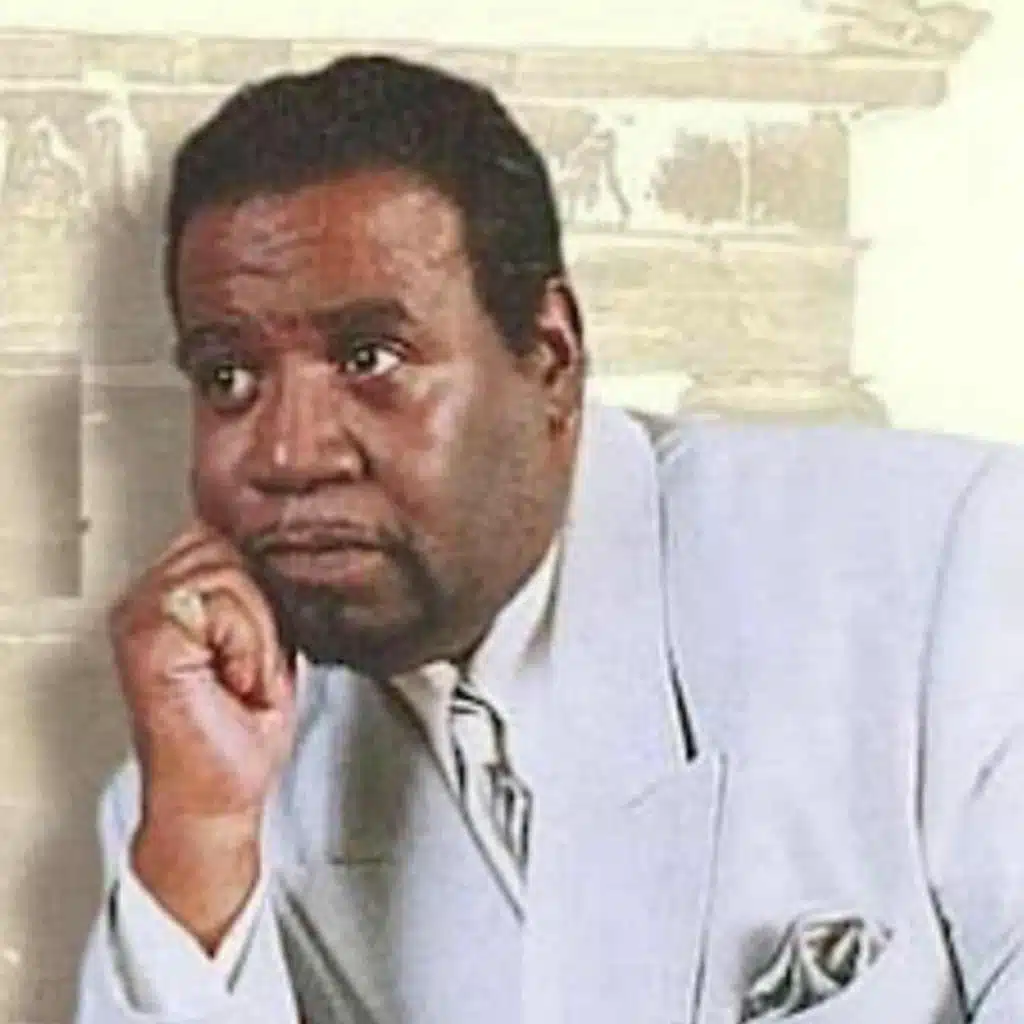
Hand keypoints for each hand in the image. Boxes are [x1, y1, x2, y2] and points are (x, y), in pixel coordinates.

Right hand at [108, 520, 296, 950]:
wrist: (215, 800)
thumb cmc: (237, 733)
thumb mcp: (264, 641)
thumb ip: (259, 589)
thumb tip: (280, 549)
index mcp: (166, 596)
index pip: (223, 533)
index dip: (260, 581)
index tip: (255, 641)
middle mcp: (144, 600)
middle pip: (230, 546)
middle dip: (260, 607)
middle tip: (246, 665)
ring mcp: (139, 615)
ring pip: (231, 572)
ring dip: (255, 632)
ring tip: (238, 675)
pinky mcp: (147, 637)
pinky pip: (224, 603)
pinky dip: (246, 645)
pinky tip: (230, 680)